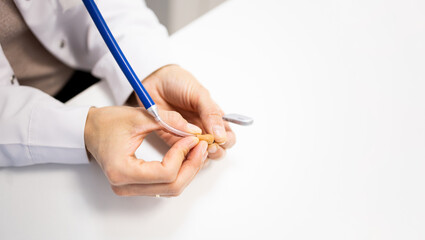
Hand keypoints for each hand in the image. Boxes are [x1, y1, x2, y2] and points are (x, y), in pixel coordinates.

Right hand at [84, 106, 208, 196]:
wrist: (90, 130)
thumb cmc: (108, 122)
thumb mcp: (140, 115)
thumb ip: (170, 121)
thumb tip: (195, 132)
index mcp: (121, 170)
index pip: (165, 173)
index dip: (183, 155)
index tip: (192, 138)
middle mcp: (125, 185)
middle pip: (172, 186)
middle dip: (192, 165)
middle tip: (201, 145)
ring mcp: (131, 189)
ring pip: (171, 189)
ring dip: (188, 169)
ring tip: (196, 148)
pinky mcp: (136, 186)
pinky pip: (165, 185)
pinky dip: (179, 171)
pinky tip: (185, 155)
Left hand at [141, 65, 235, 158]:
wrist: (154, 82)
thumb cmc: (179, 83)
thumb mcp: (199, 94)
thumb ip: (211, 113)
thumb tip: (221, 135)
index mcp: (214, 118)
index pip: (228, 136)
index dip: (226, 140)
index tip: (218, 138)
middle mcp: (204, 129)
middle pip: (218, 150)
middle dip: (216, 150)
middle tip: (207, 144)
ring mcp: (189, 137)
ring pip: (202, 156)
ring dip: (202, 155)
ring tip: (195, 145)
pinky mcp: (173, 141)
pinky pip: (183, 154)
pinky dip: (185, 155)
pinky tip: (184, 148)